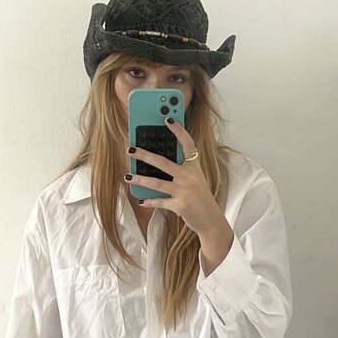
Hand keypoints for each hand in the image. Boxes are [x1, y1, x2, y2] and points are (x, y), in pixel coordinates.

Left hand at [124, 118, 225, 236]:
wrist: (209, 218)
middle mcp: (190, 177)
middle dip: (144, 155)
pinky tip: (140, 200)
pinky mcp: (180, 206)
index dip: (179, 130)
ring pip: (157, 183)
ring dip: (140, 180)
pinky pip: (160, 202)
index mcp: (194, 166)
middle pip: (163, 163)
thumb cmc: (199, 196)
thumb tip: (156, 160)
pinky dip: (149, 201)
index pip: (188, 144)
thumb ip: (181, 168)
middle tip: (130, 150)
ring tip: (127, 176)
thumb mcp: (195, 178)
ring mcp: (184, 191)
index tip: (168, 119)